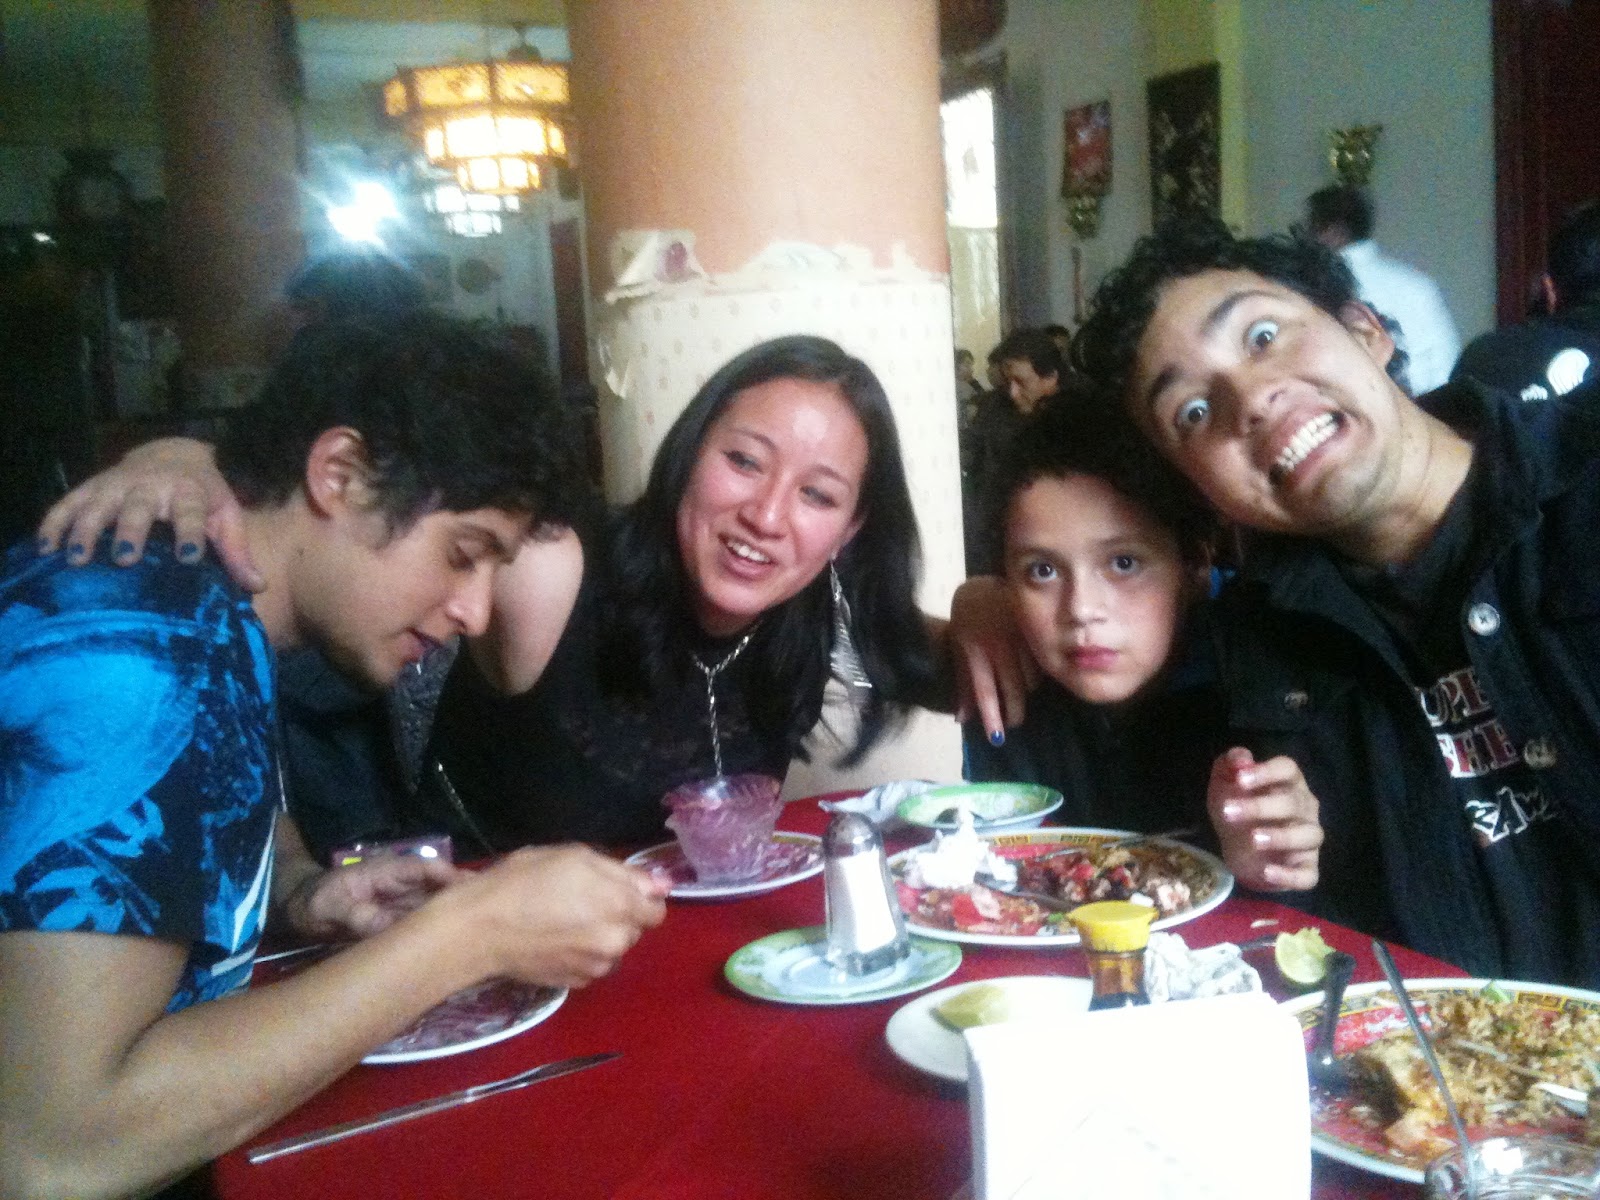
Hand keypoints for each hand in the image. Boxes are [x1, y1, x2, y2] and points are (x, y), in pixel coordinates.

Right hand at [36, 437, 263, 591]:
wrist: (174, 453)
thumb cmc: (203, 496)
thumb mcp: (226, 517)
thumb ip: (237, 552)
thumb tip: (258, 588)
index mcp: (189, 492)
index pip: (190, 513)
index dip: (189, 534)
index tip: (188, 558)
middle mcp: (151, 485)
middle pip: (139, 508)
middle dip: (131, 531)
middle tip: (124, 558)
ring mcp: (117, 485)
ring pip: (99, 506)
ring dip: (87, 530)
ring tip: (77, 558)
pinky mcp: (91, 487)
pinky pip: (68, 504)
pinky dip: (55, 522)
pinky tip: (46, 548)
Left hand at [283, 855, 464, 941]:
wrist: (302, 911)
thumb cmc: (316, 902)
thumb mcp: (329, 908)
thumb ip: (357, 916)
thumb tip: (388, 929)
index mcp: (387, 871)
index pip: (425, 868)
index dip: (449, 876)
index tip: (468, 892)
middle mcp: (402, 884)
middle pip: (439, 886)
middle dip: (461, 896)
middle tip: (488, 914)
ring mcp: (403, 901)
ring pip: (436, 905)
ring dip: (453, 915)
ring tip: (478, 931)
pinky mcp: (401, 920)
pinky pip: (424, 922)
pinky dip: (439, 930)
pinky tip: (455, 942)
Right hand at [454, 845, 667, 989]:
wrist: (479, 929)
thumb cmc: (525, 881)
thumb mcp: (575, 857)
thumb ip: (625, 873)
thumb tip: (663, 885)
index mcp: (621, 906)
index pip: (657, 911)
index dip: (639, 899)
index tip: (614, 891)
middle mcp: (616, 941)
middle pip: (634, 930)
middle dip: (617, 916)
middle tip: (581, 902)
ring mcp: (595, 967)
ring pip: (612, 949)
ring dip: (599, 937)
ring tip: (564, 923)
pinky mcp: (575, 984)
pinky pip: (591, 966)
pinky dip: (581, 955)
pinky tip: (555, 942)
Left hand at [948, 575, 1039, 742]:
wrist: (982, 583)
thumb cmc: (967, 618)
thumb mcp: (960, 648)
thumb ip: (964, 684)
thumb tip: (962, 719)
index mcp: (975, 651)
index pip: (984, 690)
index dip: (991, 716)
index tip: (997, 739)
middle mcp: (997, 645)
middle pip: (1012, 689)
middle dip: (1014, 712)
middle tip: (1014, 723)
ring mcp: (1018, 635)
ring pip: (1031, 676)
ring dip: (1026, 693)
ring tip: (1021, 696)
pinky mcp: (1034, 628)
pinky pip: (1041, 660)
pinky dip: (1038, 673)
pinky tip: (1034, 676)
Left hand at [1207, 747, 1323, 890]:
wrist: (1238, 849)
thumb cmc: (1238, 809)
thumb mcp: (1225, 785)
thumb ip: (1230, 765)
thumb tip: (1241, 758)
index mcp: (1288, 784)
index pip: (1288, 769)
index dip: (1266, 772)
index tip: (1240, 780)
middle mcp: (1305, 809)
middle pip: (1292, 803)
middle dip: (1260, 806)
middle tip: (1229, 812)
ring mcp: (1308, 840)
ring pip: (1309, 835)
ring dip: (1282, 837)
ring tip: (1254, 839)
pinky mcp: (1306, 868)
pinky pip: (1308, 874)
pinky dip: (1290, 875)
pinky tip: (1267, 872)